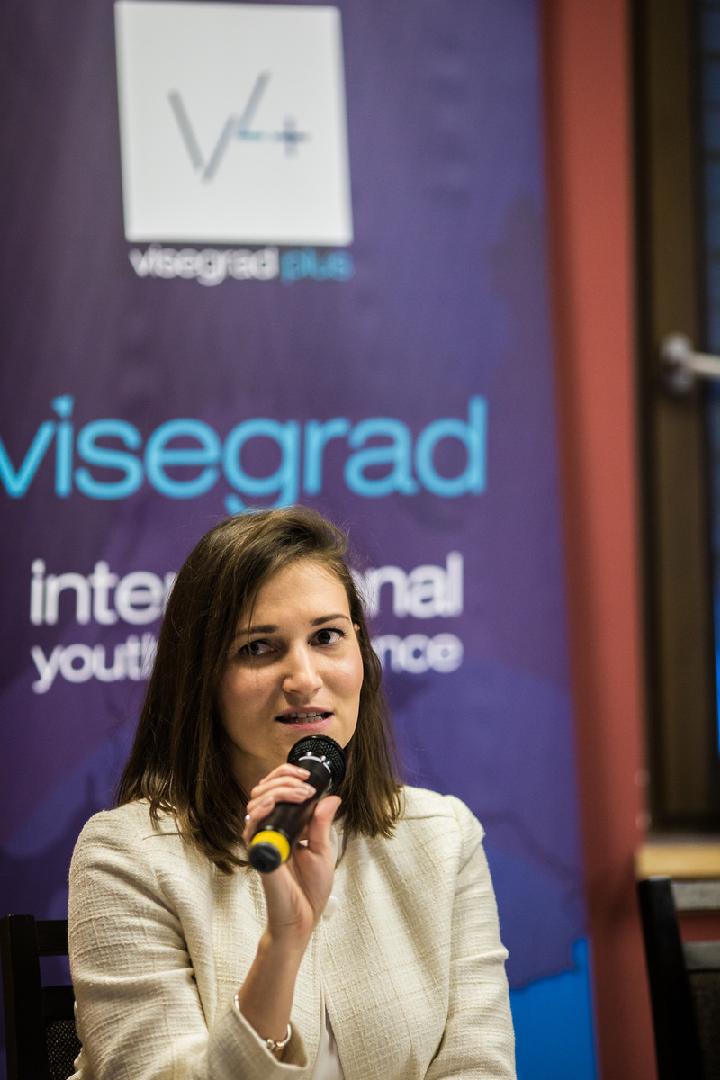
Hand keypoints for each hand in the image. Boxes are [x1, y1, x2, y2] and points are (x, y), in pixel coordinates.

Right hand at [243, 764, 340, 947]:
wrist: (303, 918)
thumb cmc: (311, 889)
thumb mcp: (322, 850)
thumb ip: (321, 823)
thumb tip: (331, 797)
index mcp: (285, 826)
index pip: (277, 790)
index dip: (287, 775)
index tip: (307, 775)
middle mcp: (270, 829)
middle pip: (264, 790)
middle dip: (283, 779)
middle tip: (305, 785)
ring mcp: (262, 840)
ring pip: (256, 802)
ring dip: (277, 790)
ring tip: (299, 793)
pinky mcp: (258, 854)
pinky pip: (250, 827)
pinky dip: (260, 810)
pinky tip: (273, 804)